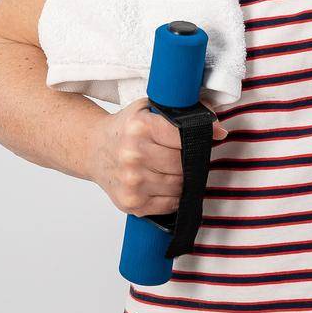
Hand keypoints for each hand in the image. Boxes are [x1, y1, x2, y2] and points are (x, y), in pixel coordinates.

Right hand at [87, 96, 228, 216]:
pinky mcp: (131, 202)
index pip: (184, 135)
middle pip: (183, 163)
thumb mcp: (148, 108)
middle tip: (188, 154)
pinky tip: (165, 183)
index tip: (215, 135)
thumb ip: (181, 110)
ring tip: (174, 168)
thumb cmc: (125, 129)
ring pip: (179, 185)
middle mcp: (133, 154)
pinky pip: (169, 204)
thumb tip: (218, 127)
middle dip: (191, 159)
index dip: (201, 136)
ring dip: (184, 179)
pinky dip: (174, 196)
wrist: (93, 149)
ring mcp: (131, 181)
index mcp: (139, 127)